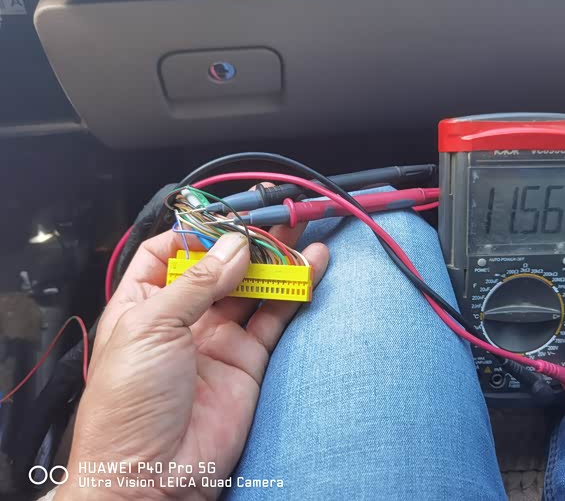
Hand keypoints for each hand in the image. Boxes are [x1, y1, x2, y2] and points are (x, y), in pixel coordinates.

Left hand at [56, 225, 328, 500]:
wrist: (152, 476)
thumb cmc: (129, 404)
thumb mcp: (152, 328)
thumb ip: (199, 283)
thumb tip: (235, 246)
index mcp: (143, 304)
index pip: (169, 253)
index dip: (198, 232)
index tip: (228, 219)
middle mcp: (182, 317)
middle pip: (219, 266)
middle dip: (247, 240)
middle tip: (277, 216)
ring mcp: (217, 338)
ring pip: (252, 287)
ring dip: (276, 259)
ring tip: (301, 231)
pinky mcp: (248, 360)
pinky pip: (274, 317)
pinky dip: (294, 291)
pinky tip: (311, 267)